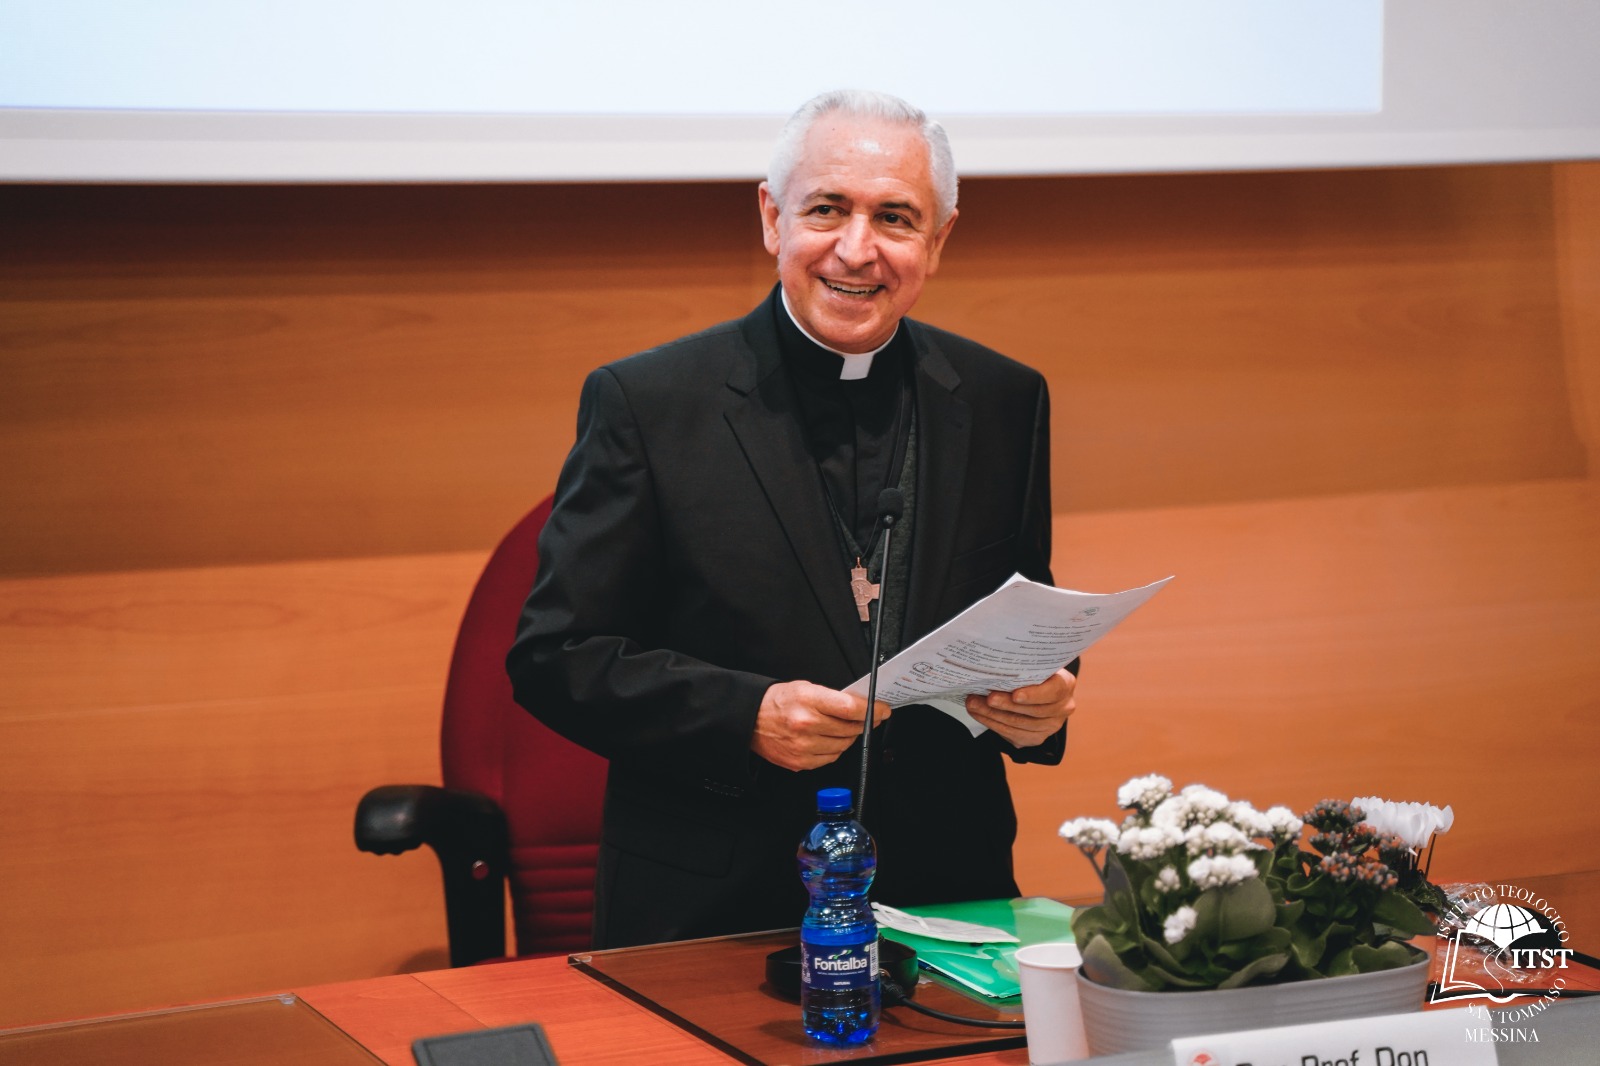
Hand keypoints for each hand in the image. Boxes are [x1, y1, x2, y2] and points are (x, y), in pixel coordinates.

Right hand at [752, 681, 891, 771]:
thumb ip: (833, 698)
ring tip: (845, 727)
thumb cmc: (778, 702)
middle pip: (850, 728)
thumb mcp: (805, 687)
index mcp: (808, 701)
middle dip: (864, 723)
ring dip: (850, 737)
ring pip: (843, 745)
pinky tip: (829, 740)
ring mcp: (803, 746)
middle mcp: (806, 725)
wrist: (750, 719)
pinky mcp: (800, 762)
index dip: (873, 710)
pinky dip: (835, 749)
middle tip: (868, 718)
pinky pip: (830, 758)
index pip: (850, 708)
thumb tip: (861, 706)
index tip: (883, 710)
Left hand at [964, 667, 1074, 747]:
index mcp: (1065, 685)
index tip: (1015, 694)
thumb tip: (993, 665)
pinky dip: (994, 725)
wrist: (1038, 693)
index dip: (1034, 694)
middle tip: (986, 698)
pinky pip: (1013, 735)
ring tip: (974, 704)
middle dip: (1006, 704)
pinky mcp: (1036, 738)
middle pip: (1034, 711)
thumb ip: (1023, 667)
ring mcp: (1051, 726)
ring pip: (1020, 724)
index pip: (1054, 691)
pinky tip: (980, 715)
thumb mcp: (1034, 666)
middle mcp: (1063, 707)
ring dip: (993, 715)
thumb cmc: (1033, 674)